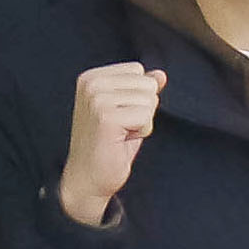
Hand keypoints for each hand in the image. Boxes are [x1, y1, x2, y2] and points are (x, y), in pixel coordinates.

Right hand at [57, 62, 164, 228]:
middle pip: (147, 84)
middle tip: (119, 127)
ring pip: (150, 99)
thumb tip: (161, 75)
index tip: (117, 115)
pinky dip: (141, 132)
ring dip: (142, 121)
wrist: (87, 179)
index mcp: (91, 78)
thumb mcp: (127, 109)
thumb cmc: (108, 145)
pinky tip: (120, 141)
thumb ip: (141, 89)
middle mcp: (91, 84)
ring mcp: (97, 99)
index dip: (136, 96)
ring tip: (119, 134)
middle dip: (142, 109)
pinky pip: (147, 116)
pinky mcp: (106, 117)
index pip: (137, 70)